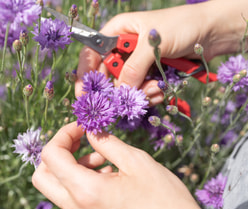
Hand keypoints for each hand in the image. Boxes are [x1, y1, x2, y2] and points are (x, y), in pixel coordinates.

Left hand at [32, 122, 202, 208]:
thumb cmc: (164, 200)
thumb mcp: (136, 163)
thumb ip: (106, 143)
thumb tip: (89, 131)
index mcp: (85, 191)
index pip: (50, 155)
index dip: (63, 133)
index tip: (83, 125)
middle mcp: (76, 207)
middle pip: (42, 175)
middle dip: (58, 151)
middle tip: (81, 139)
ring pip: (57, 185)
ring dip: (72, 164)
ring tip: (104, 156)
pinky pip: (72, 195)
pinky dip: (81, 177)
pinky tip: (108, 171)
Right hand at [75, 0, 247, 104]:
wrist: (212, 32)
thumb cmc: (182, 26)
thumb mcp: (154, 44)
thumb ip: (134, 67)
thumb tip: (120, 91)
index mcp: (117, 32)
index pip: (91, 54)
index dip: (85, 74)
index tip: (84, 95)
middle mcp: (123, 48)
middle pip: (108, 75)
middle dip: (121, 88)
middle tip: (133, 95)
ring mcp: (137, 62)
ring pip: (126, 86)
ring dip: (140, 92)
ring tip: (157, 87)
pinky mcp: (149, 73)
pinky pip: (140, 90)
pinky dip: (149, 94)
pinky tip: (161, 89)